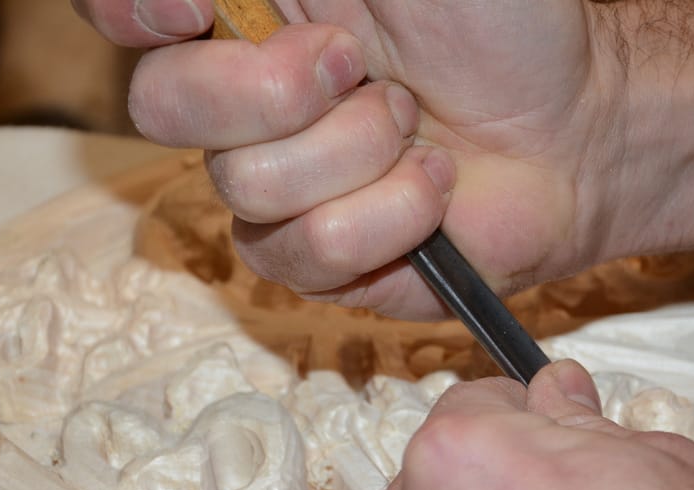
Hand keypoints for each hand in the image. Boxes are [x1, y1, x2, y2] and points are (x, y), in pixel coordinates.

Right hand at [72, 0, 626, 318]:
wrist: (573, 126)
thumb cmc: (500, 23)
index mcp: (249, 15)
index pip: (120, 12)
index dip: (128, 10)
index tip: (191, 8)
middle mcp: (245, 101)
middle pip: (162, 107)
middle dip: (276, 89)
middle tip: (361, 66)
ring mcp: (277, 187)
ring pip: (246, 186)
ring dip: (358, 150)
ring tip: (418, 128)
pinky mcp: (319, 259)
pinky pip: (309, 250)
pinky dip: (391, 214)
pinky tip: (433, 191)